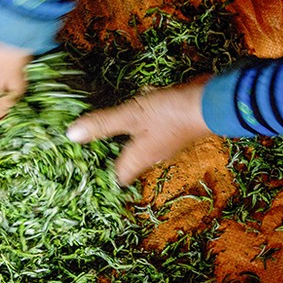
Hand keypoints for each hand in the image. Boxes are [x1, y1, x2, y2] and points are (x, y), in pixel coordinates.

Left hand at [66, 79, 210, 184]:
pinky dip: (138, 123)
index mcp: (138, 160)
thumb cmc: (169, 114)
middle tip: (86, 144)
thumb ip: (103, 125)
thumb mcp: (131, 116)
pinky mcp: (172, 128)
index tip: (81, 167)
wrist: (211, 103)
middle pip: (125, 162)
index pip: (116, 179)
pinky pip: (149, 130)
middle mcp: (151, 157)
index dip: (99, 176)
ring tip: (101, 126)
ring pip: (137, 145)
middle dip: (107, 154)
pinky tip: (132, 108)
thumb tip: (71, 136)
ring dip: (122, 137)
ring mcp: (163, 143)